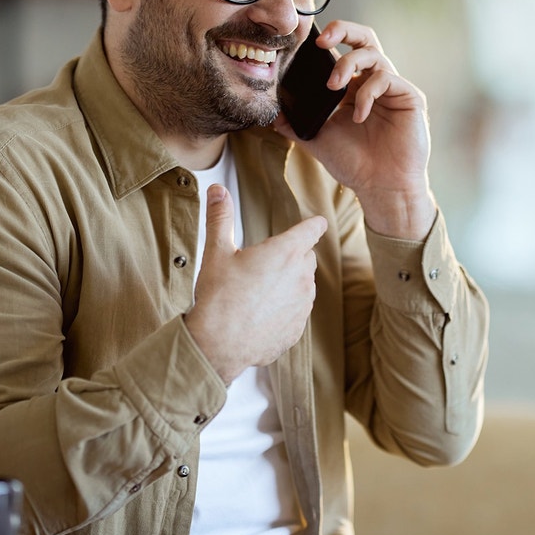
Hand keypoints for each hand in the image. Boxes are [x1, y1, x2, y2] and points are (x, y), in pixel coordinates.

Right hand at [184, 184, 326, 383]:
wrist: (219, 344)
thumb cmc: (218, 297)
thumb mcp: (217, 252)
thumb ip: (220, 217)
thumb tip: (217, 190)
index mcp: (285, 253)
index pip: (312, 229)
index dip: (314, 224)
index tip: (317, 222)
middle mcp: (301, 277)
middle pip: (307, 258)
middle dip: (293, 256)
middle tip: (267, 263)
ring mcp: (302, 305)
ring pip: (304, 286)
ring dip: (290, 284)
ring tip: (259, 292)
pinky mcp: (298, 328)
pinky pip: (297, 312)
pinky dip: (284, 310)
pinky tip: (261, 314)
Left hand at [274, 20, 436, 239]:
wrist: (381, 188)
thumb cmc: (355, 165)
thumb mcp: (318, 140)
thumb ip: (296, 125)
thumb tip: (272, 115)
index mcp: (354, 87)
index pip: (343, 51)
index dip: (329, 41)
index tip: (306, 44)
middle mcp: (374, 82)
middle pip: (364, 38)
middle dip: (343, 29)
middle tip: (322, 40)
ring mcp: (393, 88)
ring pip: (374, 53)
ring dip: (348, 65)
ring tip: (333, 87)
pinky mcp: (409, 97)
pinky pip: (387, 78)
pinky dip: (367, 93)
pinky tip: (358, 115)